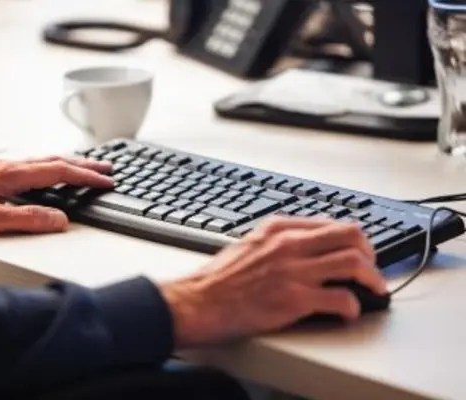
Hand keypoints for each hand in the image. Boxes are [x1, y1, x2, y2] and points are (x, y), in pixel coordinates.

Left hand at [0, 156, 112, 235]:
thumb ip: (26, 219)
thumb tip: (60, 220)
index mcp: (11, 175)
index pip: (59, 171)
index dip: (86, 176)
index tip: (106, 181)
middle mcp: (8, 165)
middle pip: (55, 159)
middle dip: (85, 164)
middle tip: (107, 168)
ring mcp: (0, 166)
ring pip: (44, 159)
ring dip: (69, 162)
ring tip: (87, 166)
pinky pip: (32, 163)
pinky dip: (51, 165)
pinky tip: (49, 172)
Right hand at [160, 216, 386, 347]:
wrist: (198, 302)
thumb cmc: (217, 279)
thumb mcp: (246, 244)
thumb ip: (275, 241)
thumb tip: (302, 247)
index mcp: (277, 228)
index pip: (330, 223)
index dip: (352, 238)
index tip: (358, 250)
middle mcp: (289, 244)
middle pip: (350, 235)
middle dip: (370, 252)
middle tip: (372, 268)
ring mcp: (293, 271)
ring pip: (354, 263)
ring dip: (372, 278)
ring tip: (374, 289)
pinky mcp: (295, 299)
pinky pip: (341, 298)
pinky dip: (354, 307)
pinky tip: (350, 312)